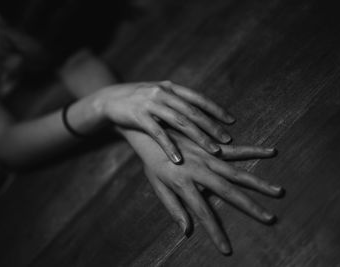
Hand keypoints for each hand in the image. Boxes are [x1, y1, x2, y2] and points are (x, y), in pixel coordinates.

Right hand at [98, 81, 234, 162]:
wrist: (109, 99)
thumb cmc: (138, 101)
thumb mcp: (158, 95)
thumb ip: (176, 102)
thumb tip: (199, 115)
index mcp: (170, 88)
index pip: (198, 98)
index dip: (216, 109)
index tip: (231, 121)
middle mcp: (163, 92)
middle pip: (193, 111)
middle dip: (211, 126)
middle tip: (226, 140)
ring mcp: (150, 103)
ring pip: (180, 121)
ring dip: (198, 137)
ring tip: (212, 150)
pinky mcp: (138, 116)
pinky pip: (157, 133)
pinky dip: (169, 146)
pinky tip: (179, 159)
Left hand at [120, 128, 282, 254]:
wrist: (150, 130)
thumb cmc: (153, 162)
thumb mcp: (158, 186)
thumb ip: (173, 208)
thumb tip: (188, 232)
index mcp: (183, 184)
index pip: (202, 214)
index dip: (215, 232)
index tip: (227, 250)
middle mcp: (199, 170)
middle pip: (227, 192)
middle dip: (250, 207)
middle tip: (270, 219)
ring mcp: (207, 156)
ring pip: (237, 171)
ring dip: (258, 182)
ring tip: (278, 191)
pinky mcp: (211, 144)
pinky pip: (235, 149)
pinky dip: (254, 151)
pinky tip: (271, 152)